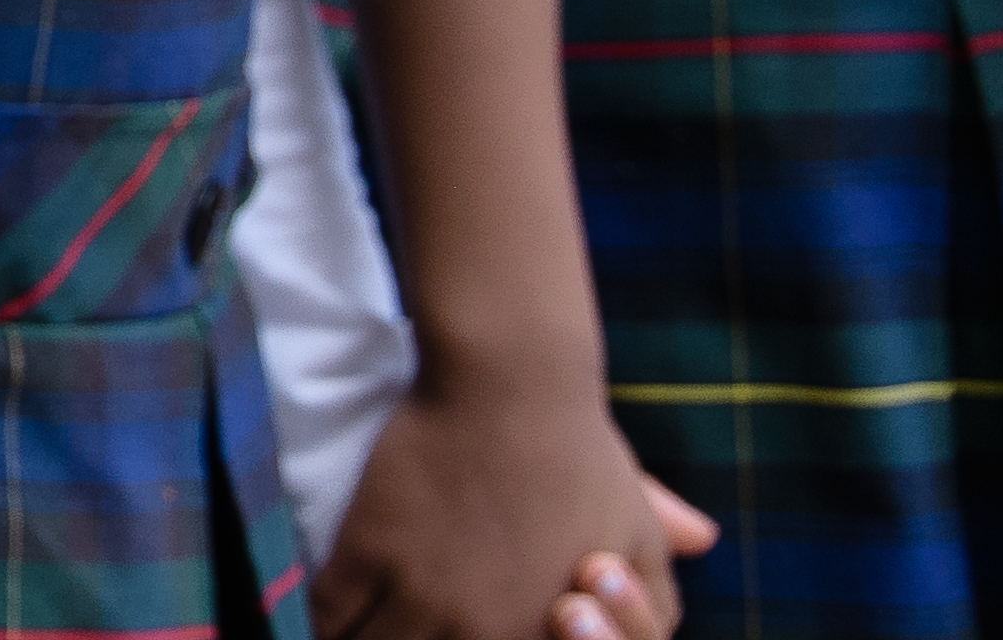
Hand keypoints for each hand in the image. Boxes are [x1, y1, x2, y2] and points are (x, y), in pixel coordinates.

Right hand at [318, 374, 710, 639]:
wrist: (513, 386)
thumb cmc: (583, 459)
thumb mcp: (639, 541)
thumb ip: (651, 603)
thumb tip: (675, 579)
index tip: (449, 635)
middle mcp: (480, 631)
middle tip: (410, 629)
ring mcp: (420, 596)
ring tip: (370, 629)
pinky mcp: (366, 554)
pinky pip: (330, 617)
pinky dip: (326, 625)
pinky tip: (330, 620)